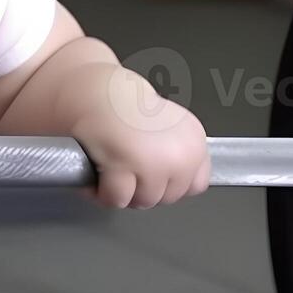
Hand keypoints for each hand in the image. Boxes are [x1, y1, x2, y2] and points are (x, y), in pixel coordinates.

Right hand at [73, 67, 210, 208]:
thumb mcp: (170, 128)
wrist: (97, 90)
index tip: (153, 173)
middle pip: (167, 198)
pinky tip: (97, 175)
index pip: (195, 185)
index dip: (170, 183)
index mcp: (194, 142)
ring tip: (111, 170)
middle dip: (144, 189)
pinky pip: (116, 198)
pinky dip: (102, 192)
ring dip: (123, 192)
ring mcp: (153, 162)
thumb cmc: (126, 107)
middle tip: (127, 169)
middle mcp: (180, 154)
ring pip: (142, 202)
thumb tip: (175, 184)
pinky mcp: (124, 165)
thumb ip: (179, 155)